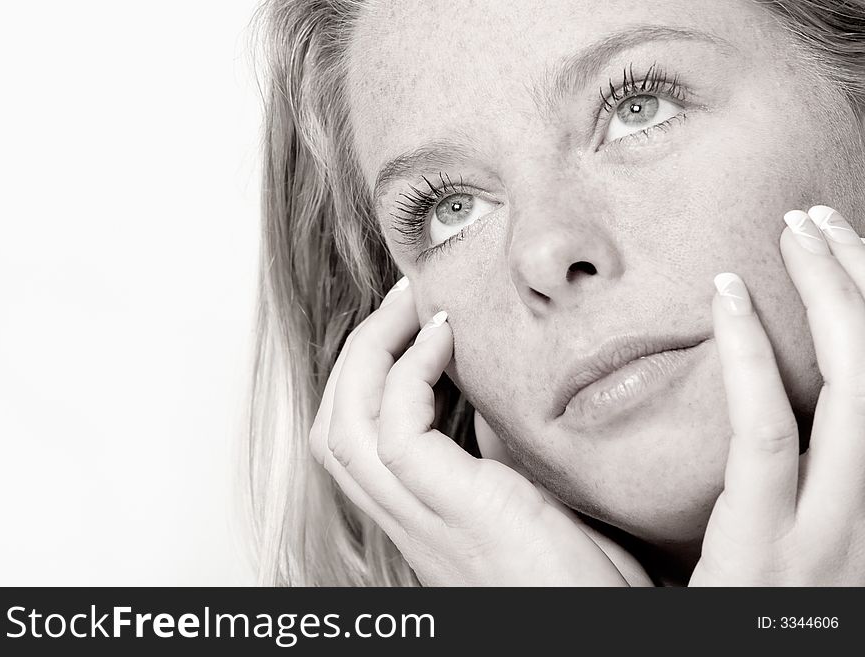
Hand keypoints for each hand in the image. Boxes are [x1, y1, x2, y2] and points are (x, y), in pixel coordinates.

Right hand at [308, 278, 650, 585]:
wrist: (603, 639)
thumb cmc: (586, 584)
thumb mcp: (536, 508)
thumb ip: (503, 462)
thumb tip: (492, 408)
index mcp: (428, 519)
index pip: (360, 445)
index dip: (369, 380)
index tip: (412, 326)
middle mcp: (415, 523)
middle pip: (335, 432)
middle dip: (357, 356)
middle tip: (401, 301)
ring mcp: (431, 521)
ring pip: (346, 430)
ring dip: (371, 353)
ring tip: (412, 305)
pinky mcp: (461, 513)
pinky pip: (398, 434)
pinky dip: (409, 373)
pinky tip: (446, 340)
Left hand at [690, 205, 864, 585]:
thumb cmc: (770, 608)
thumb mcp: (822, 532)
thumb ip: (811, 463)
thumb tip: (798, 387)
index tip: (847, 245)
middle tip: (818, 221)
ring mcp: (839, 537)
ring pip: (858, 391)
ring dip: (832, 297)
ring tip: (792, 232)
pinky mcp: (773, 554)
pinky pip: (770, 436)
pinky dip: (756, 357)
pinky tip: (727, 298)